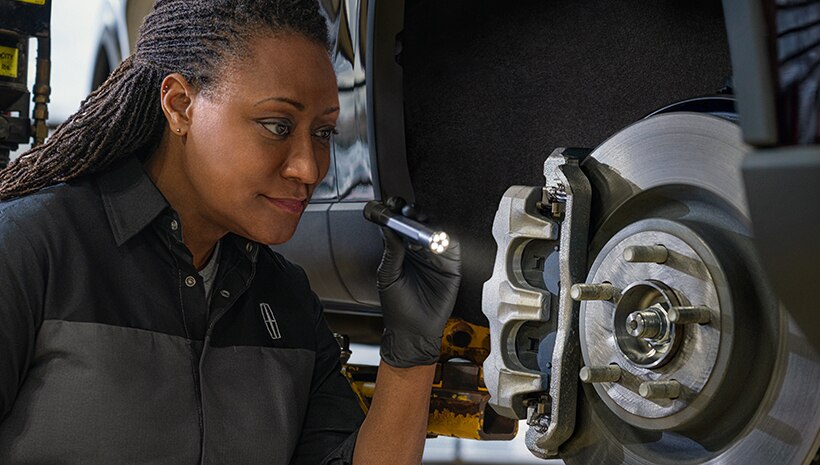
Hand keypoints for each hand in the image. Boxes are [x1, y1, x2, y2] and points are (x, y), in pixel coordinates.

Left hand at [376, 199, 461, 367]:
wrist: (413, 330)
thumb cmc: (397, 306)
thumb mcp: (388, 276)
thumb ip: (391, 251)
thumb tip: (389, 227)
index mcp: (401, 251)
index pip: (400, 225)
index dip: (397, 213)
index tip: (392, 205)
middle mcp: (418, 251)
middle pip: (418, 224)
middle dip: (413, 214)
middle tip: (408, 211)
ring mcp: (435, 257)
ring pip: (435, 231)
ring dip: (428, 224)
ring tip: (420, 223)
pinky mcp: (451, 265)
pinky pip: (452, 246)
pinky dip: (446, 240)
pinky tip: (436, 240)